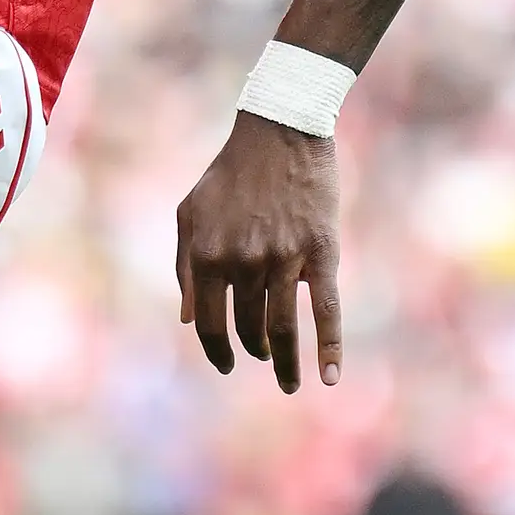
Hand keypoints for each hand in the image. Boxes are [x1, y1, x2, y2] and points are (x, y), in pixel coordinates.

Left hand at [174, 115, 342, 390]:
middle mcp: (241, 262)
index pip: (209, 323)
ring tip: (288, 383)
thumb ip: (185, 266)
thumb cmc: (231, 173)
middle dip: (255, 350)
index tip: (226, 364)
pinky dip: (328, 347)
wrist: (280, 131)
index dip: (217, 351)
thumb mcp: (190, 213)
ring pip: (282, 327)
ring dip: (285, 362)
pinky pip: (325, 311)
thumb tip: (189, 319)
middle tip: (263, 357)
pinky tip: (329, 377)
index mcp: (206, 255)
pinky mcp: (320, 254)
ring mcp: (282, 259)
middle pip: (247, 327)